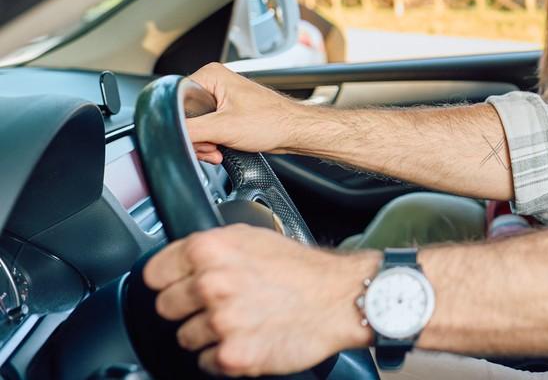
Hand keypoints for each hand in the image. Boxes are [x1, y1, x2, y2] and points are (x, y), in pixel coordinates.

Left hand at [144, 224, 378, 376]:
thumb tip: (181, 260)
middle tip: (220, 303)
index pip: (154, 273)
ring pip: (184, 337)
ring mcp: (220, 322)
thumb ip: (212, 248)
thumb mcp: (253, 238)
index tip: (181, 284)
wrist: (340, 299)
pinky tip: (248, 337)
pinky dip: (223, 355)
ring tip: (241, 320)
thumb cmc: (302, 269)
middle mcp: (211, 284)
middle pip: (165, 307)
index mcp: (210, 250)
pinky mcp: (232, 355)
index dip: (170, 279)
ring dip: (208, 334)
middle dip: (188, 308)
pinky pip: (204, 362)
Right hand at [186, 62, 304, 163]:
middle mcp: (214, 84)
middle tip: (211, 147)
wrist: (294, 132)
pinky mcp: (226, 113)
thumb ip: (190, 131)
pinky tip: (221, 150)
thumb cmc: (272, 122)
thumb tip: (168, 135)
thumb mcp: (223, 128)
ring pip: (195, 126)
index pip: (175, 101)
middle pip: (184, 117)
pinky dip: (211, 144)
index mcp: (210, 76)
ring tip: (218, 150)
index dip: (182, 125)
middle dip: (196, 138)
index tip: (196, 138)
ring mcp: (220, 99)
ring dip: (204, 144)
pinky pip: (207, 130)